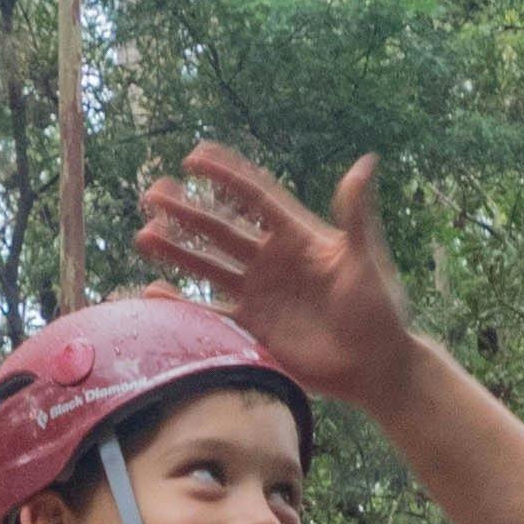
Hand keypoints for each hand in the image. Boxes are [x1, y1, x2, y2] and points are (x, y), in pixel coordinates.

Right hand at [133, 145, 422, 412]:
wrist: (376, 366)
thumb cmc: (380, 310)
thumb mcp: (367, 259)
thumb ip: (357, 215)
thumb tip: (366, 162)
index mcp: (299, 236)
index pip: (256, 197)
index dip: (227, 176)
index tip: (193, 157)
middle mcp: (273, 260)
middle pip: (222, 229)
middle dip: (188, 211)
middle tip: (153, 193)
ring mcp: (260, 295)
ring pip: (210, 267)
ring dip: (177, 251)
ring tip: (143, 235)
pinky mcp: (254, 329)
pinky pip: (211, 314)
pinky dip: (183, 304)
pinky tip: (153, 291)